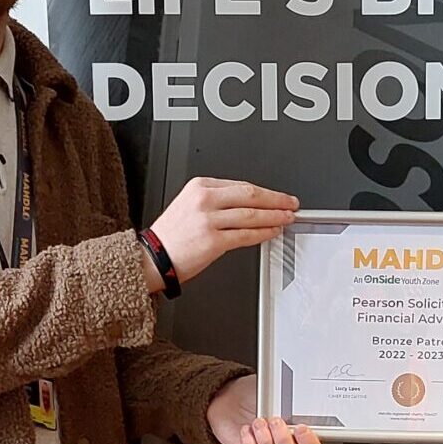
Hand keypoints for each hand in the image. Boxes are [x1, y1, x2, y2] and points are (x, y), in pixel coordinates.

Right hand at [150, 177, 297, 282]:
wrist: (151, 258)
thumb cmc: (170, 236)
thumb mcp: (189, 205)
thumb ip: (216, 201)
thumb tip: (248, 205)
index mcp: (199, 186)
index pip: (242, 185)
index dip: (265, 191)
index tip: (278, 196)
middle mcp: (204, 200)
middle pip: (251, 195)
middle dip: (276, 200)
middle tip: (291, 203)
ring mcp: (208, 220)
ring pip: (251, 214)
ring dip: (274, 216)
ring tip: (287, 218)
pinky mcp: (212, 241)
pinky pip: (245, 235)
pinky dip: (263, 233)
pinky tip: (272, 232)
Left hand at [207, 375, 322, 443]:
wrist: (232, 399)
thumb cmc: (257, 396)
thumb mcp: (276, 394)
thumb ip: (288, 402)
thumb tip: (296, 400)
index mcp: (299, 435)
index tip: (302, 428)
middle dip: (284, 442)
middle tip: (276, 421)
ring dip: (265, 440)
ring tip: (259, 421)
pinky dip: (249, 442)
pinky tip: (247, 428)